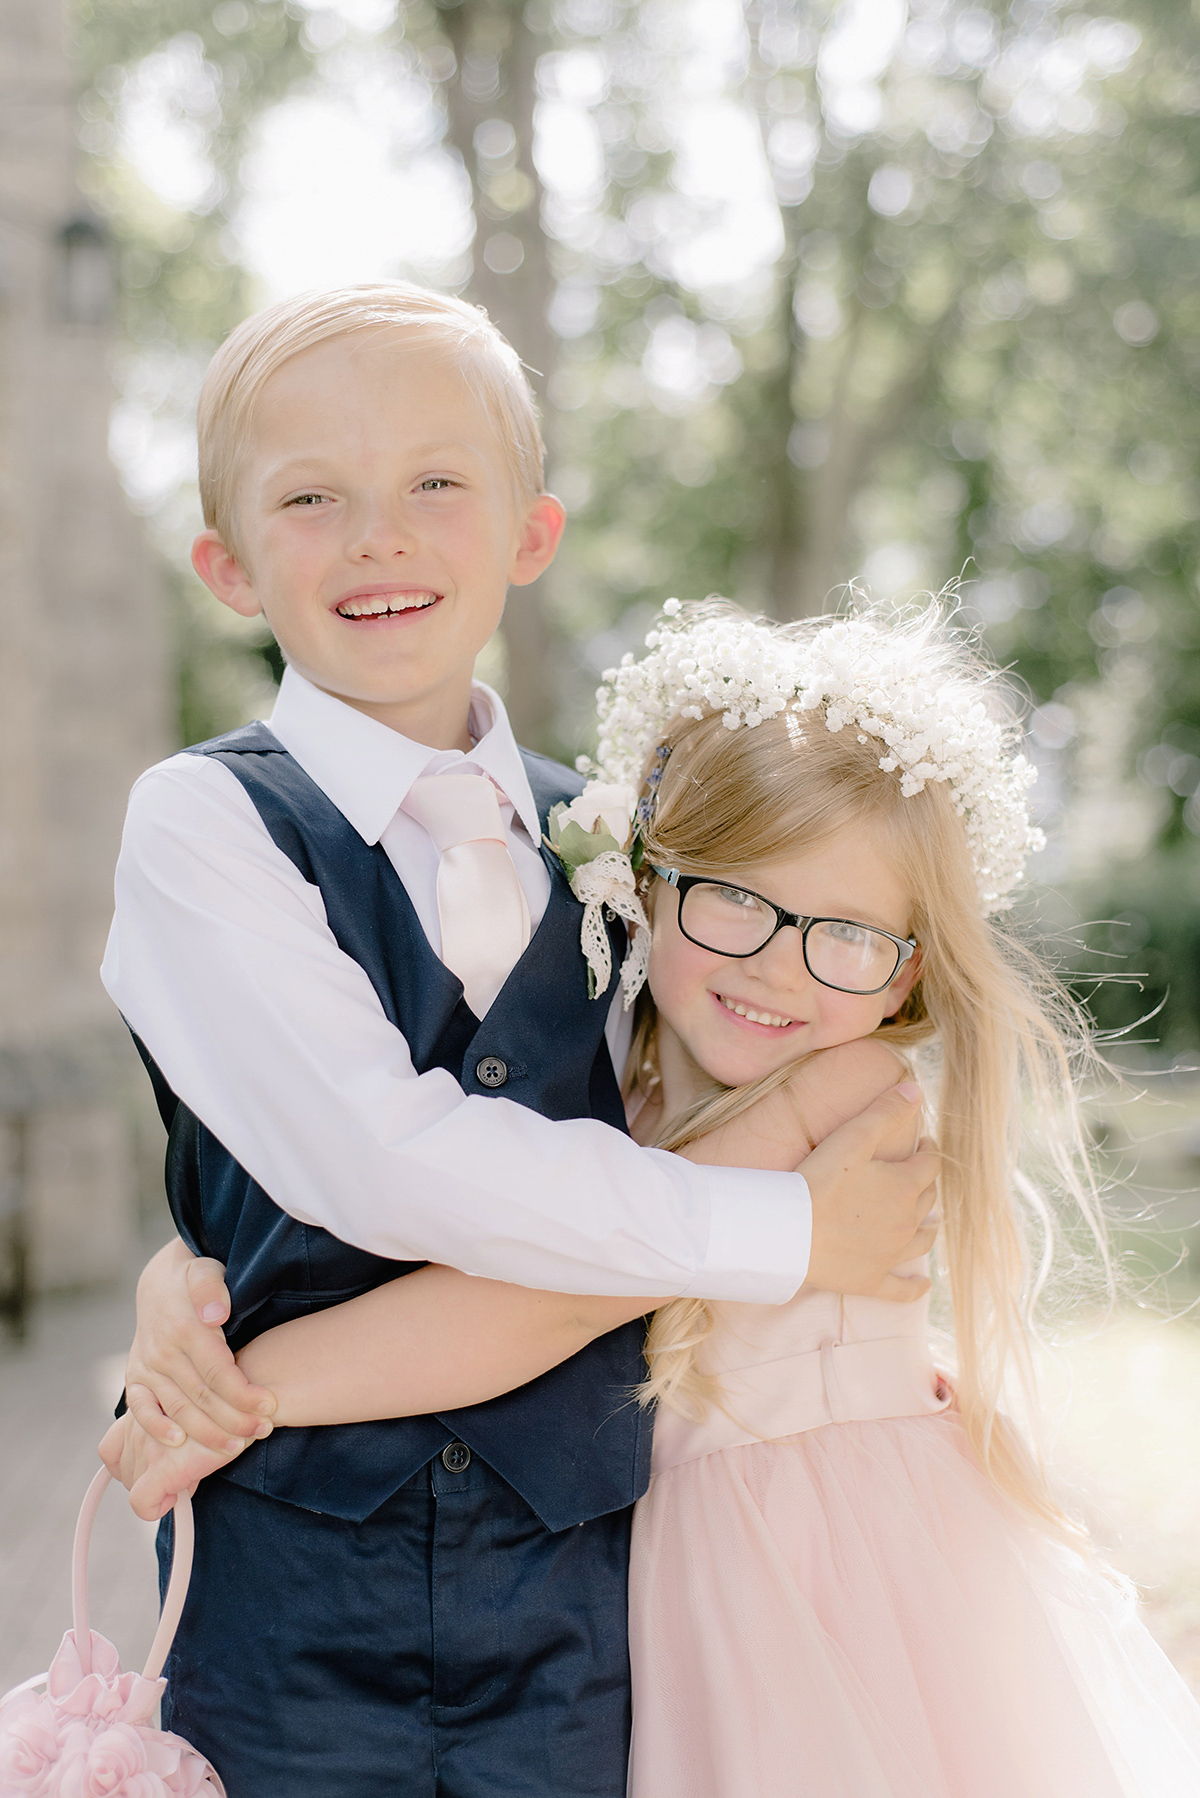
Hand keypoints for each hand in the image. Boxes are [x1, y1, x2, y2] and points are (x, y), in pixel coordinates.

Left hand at [99, 1412, 243, 1521]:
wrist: (254, 1401)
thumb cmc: (230, 1403)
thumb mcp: (193, 1406)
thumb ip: (172, 1425)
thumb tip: (171, 1460)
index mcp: (142, 1407)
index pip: (111, 1449)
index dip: (129, 1464)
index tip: (154, 1468)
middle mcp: (139, 1424)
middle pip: (122, 1470)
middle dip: (145, 1478)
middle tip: (180, 1472)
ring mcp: (149, 1444)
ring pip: (133, 1486)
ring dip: (158, 1489)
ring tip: (189, 1475)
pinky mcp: (164, 1466)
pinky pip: (142, 1502)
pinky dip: (154, 1508)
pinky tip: (178, 1496)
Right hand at [124, 1238, 275, 1453]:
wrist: (159, 1283)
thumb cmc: (196, 1278)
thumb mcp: (206, 1271)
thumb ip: (211, 1289)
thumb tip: (216, 1313)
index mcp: (185, 1328)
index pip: (218, 1371)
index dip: (243, 1394)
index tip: (269, 1407)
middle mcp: (163, 1352)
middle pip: (202, 1396)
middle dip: (233, 1420)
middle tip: (262, 1433)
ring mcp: (147, 1367)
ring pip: (178, 1409)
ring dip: (206, 1433)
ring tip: (235, 1448)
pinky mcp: (136, 1378)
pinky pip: (141, 1409)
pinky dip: (156, 1428)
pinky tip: (179, 1443)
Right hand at [801, 1082, 939, 1302]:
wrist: (789, 1234)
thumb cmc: (818, 1181)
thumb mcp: (853, 1137)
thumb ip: (885, 1111)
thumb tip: (916, 1089)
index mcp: (906, 1186)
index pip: (930, 1163)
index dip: (929, 1149)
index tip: (923, 1142)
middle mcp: (907, 1222)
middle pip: (928, 1199)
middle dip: (925, 1183)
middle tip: (916, 1173)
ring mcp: (891, 1255)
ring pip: (923, 1241)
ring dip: (928, 1227)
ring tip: (929, 1220)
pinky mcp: (872, 1281)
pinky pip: (901, 1289)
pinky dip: (915, 1287)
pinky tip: (923, 1287)